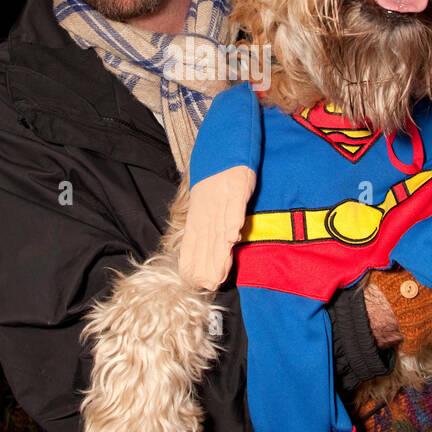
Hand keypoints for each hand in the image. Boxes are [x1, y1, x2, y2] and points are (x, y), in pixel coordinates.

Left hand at [179, 165, 256, 290]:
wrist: (223, 146)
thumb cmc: (215, 179)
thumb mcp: (205, 203)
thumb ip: (207, 226)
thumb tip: (213, 250)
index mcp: (199, 216)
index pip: (195, 244)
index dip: (198, 264)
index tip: (201, 284)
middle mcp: (207, 212)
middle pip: (207, 243)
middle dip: (208, 266)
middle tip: (209, 286)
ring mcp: (221, 201)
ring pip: (219, 231)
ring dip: (219, 253)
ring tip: (218, 273)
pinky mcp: (235, 189)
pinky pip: (234, 207)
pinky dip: (233, 221)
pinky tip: (233, 237)